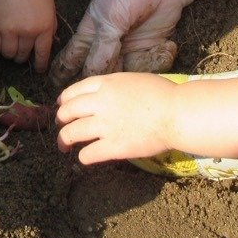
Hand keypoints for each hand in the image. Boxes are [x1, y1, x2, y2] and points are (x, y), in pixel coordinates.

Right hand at [0, 0, 56, 69]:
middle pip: (22, 56)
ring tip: (12, 46)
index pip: (42, 54)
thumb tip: (45, 49)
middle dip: (23, 57)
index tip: (38, 70)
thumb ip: (50, 30)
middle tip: (22, 52)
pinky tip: (2, 41)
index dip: (40, 65)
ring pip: (8, 54)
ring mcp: (9, 29)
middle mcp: (26, 31)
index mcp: (43, 28)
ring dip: (11, 54)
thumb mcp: (50, 11)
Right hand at [49, 0, 206, 85]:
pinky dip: (160, 58)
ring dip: (142, 66)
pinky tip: (166, 45)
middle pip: (100, 71)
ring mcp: (130, 47)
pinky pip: (151, 65)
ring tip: (154, 50)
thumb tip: (90, 75)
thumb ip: (101, 48)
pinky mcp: (151, 47)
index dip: (63, 73)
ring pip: (128, 72)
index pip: (72, 58)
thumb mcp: (110, 20)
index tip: (55, 91)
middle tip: (109, 95)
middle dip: (105, 81)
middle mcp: (109, 44)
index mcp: (92, 33)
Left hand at [57, 73, 177, 163]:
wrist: (177, 113)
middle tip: (61, 126)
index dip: (64, 100)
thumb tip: (104, 95)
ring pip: (71, 133)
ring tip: (64, 146)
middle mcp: (100, 103)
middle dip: (61, 120)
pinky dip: (83, 157)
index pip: (73, 91)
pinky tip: (85, 158)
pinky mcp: (114, 146)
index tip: (62, 106)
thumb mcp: (132, 80)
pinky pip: (88, 154)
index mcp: (106, 84)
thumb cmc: (163, 94)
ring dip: (64, 140)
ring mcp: (105, 125)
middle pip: (67, 111)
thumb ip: (114, 87)